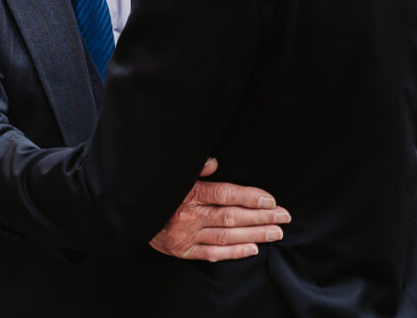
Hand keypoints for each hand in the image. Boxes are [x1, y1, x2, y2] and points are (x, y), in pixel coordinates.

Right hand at [149, 158, 289, 261]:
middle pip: (231, 216)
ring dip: (254, 234)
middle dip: (261, 217)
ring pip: (227, 235)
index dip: (249, 197)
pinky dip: (234, 252)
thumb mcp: (173, 175)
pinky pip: (214, 253)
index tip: (271, 199)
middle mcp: (190, 216)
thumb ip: (195, 169)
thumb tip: (213, 162)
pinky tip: (253, 249)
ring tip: (276, 233)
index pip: (224, 194)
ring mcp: (188, 235)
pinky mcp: (184, 251)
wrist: (133, 216)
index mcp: (189, 193)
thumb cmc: (159, 193)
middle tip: (284, 216)